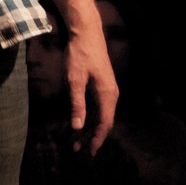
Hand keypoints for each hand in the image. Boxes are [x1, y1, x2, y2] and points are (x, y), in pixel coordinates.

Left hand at [65, 23, 118, 156]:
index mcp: (107, 94)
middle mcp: (111, 93)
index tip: (89, 152)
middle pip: (104, 121)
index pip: (105, 123)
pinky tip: (80, 119)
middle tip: (77, 149)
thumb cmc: (80, 54)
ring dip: (89, 126)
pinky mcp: (102, 83)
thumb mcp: (75, 79)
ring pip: (101, 114)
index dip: (97, 139)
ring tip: (76, 139)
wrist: (86, 32)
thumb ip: (77, 103)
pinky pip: (98, 105)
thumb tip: (77, 127)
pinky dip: (90, 115)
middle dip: (91, 136)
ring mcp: (108, 88)